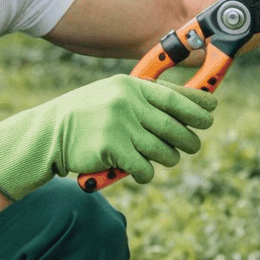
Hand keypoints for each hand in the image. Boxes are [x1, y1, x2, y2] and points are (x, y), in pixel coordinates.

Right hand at [0, 75, 217, 199]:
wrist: (49, 134)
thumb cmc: (84, 116)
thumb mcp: (113, 96)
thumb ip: (143, 99)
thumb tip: (184, 104)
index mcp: (130, 87)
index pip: (174, 97)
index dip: (197, 107)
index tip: (211, 114)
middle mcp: (128, 102)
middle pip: (175, 126)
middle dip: (189, 140)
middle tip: (193, 146)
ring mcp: (120, 125)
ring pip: (163, 150)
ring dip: (168, 159)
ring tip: (163, 159)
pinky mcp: (113, 148)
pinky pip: (145, 168)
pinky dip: (145, 173)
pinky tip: (138, 171)